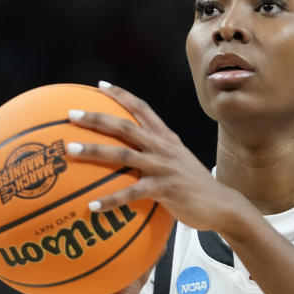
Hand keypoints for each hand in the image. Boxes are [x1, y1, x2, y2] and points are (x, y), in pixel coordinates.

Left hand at [65, 81, 253, 233]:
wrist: (222, 204)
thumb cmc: (194, 186)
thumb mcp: (177, 161)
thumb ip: (157, 153)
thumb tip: (131, 155)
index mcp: (165, 138)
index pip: (142, 108)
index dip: (121, 95)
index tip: (100, 86)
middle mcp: (163, 147)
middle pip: (125, 126)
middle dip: (96, 118)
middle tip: (71, 114)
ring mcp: (163, 166)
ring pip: (123, 154)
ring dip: (95, 151)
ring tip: (71, 151)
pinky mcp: (165, 189)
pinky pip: (131, 193)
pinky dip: (110, 200)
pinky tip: (92, 207)